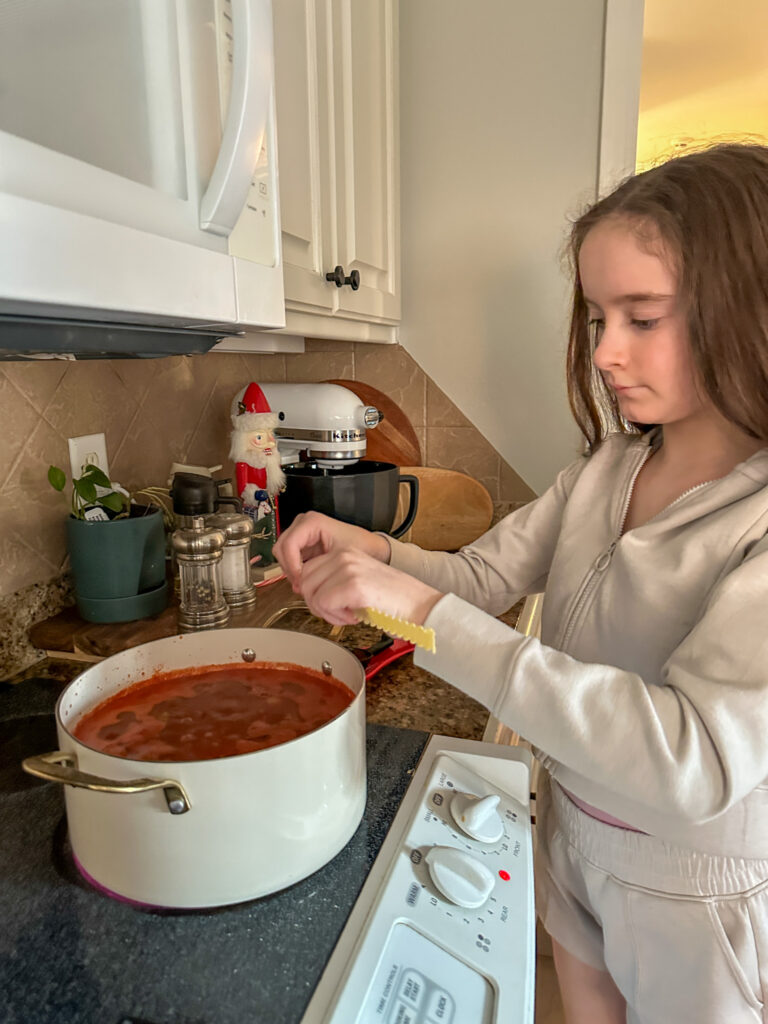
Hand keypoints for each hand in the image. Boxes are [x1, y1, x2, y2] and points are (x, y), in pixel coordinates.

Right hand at [273, 511, 389, 590]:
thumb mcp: (340, 558)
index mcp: (311, 522)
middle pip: (281, 548)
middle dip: (289, 569)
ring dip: (291, 570)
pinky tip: (306, 580)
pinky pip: (289, 557)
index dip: (291, 565)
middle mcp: (302, 523)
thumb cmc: (360, 548)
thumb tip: (299, 586)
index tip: (300, 582)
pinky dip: (294, 570)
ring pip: (282, 554)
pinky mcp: (302, 542)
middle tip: (301, 586)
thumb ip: (319, 570)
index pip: (289, 545)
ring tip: (305, 585)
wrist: (370, 547)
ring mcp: (300, 532)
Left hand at [297, 545, 442, 626]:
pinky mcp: (353, 586)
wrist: (420, 605)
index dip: (315, 593)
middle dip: (317, 604)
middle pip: (305, 583)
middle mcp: (344, 556)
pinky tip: (355, 616)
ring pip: (311, 595)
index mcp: (345, 551)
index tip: (332, 604)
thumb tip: (307, 592)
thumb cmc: (393, 599)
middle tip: (339, 612)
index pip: (307, 571)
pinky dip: (336, 618)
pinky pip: (324, 605)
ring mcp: (348, 569)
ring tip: (348, 614)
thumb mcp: (358, 580)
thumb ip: (333, 580)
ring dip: (327, 613)